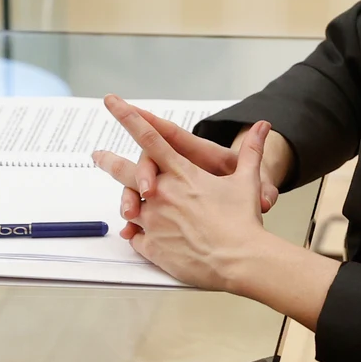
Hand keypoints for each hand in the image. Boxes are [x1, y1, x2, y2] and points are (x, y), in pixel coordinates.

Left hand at [90, 106, 284, 239]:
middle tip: (97, 155)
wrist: (241, 260)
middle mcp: (162, 194)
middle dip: (108, 160)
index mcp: (182, 174)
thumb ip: (251, 152)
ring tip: (125, 206)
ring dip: (126, 204)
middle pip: (126, 171)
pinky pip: (135, 238)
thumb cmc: (243, 221)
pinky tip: (140, 235)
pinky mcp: (153, 247)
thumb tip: (263, 127)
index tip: (111, 101)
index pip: (150, 138)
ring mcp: (154, 221)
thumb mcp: (247, 181)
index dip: (128, 117)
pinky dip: (137, 235)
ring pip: (128, 207)